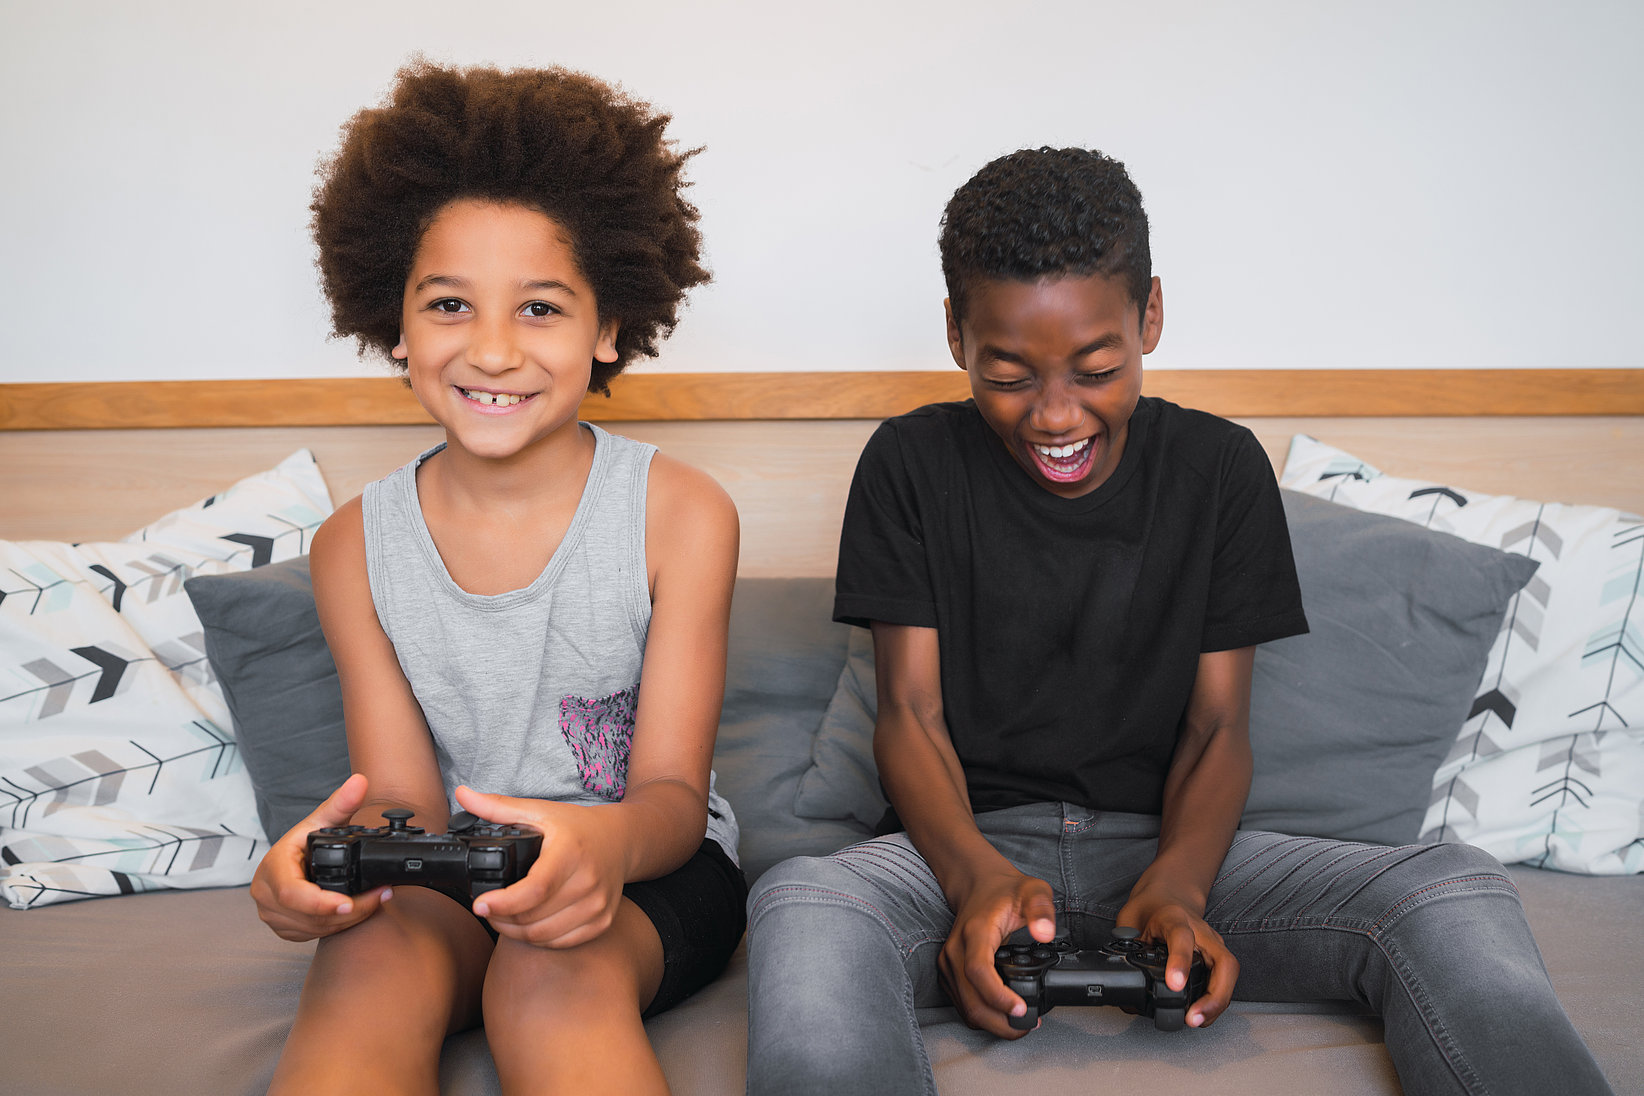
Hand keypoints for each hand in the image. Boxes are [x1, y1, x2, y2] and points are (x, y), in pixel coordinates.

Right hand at [249, 773, 392, 941]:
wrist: (292, 861)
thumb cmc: (304, 843)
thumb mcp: (320, 821)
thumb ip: (341, 803)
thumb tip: (359, 781)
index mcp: (272, 869)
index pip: (292, 894)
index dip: (320, 902)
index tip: (348, 903)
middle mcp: (267, 895)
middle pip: (309, 915)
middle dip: (349, 910)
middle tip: (380, 896)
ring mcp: (273, 915)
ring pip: (314, 928)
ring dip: (348, 919)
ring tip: (376, 901)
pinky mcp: (284, 928)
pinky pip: (312, 934)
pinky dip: (338, 926)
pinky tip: (357, 911)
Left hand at [455, 786, 627, 948]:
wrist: (621, 840)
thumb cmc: (578, 827)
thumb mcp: (540, 811)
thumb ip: (498, 807)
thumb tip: (463, 794)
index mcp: (570, 853)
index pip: (535, 889)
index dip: (503, 903)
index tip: (479, 903)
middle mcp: (588, 881)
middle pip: (534, 917)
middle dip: (501, 917)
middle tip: (486, 907)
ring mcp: (598, 905)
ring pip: (544, 935)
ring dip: (515, 931)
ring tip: (502, 916)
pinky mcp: (602, 922)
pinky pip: (561, 943)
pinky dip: (539, 939)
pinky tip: (528, 924)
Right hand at [939, 865, 1057, 1037]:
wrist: (978, 884)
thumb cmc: (1005, 891)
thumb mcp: (1033, 890)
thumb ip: (1042, 908)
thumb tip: (1044, 933)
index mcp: (976, 931)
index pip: (979, 971)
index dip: (998, 997)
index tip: (1020, 1010)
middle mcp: (956, 949)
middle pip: (971, 999)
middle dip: (999, 1022)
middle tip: (1027, 1026)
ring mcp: (948, 962)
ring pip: (965, 1006)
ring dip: (991, 1023)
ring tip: (1019, 1025)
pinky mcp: (948, 971)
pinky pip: (961, 1002)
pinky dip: (981, 1015)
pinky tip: (1001, 1015)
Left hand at [1115, 884, 1237, 1027]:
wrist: (1169, 894)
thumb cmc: (1150, 907)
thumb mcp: (1130, 920)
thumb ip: (1125, 947)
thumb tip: (1124, 983)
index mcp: (1174, 917)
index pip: (1181, 937)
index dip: (1180, 961)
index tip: (1174, 984)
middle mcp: (1201, 931)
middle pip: (1223, 962)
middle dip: (1213, 996)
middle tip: (1193, 1017)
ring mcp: (1213, 944)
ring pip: (1229, 974)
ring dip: (1216, 1003)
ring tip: (1196, 1021)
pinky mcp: (1218, 956)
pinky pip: (1225, 981)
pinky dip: (1216, 1002)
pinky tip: (1202, 1015)